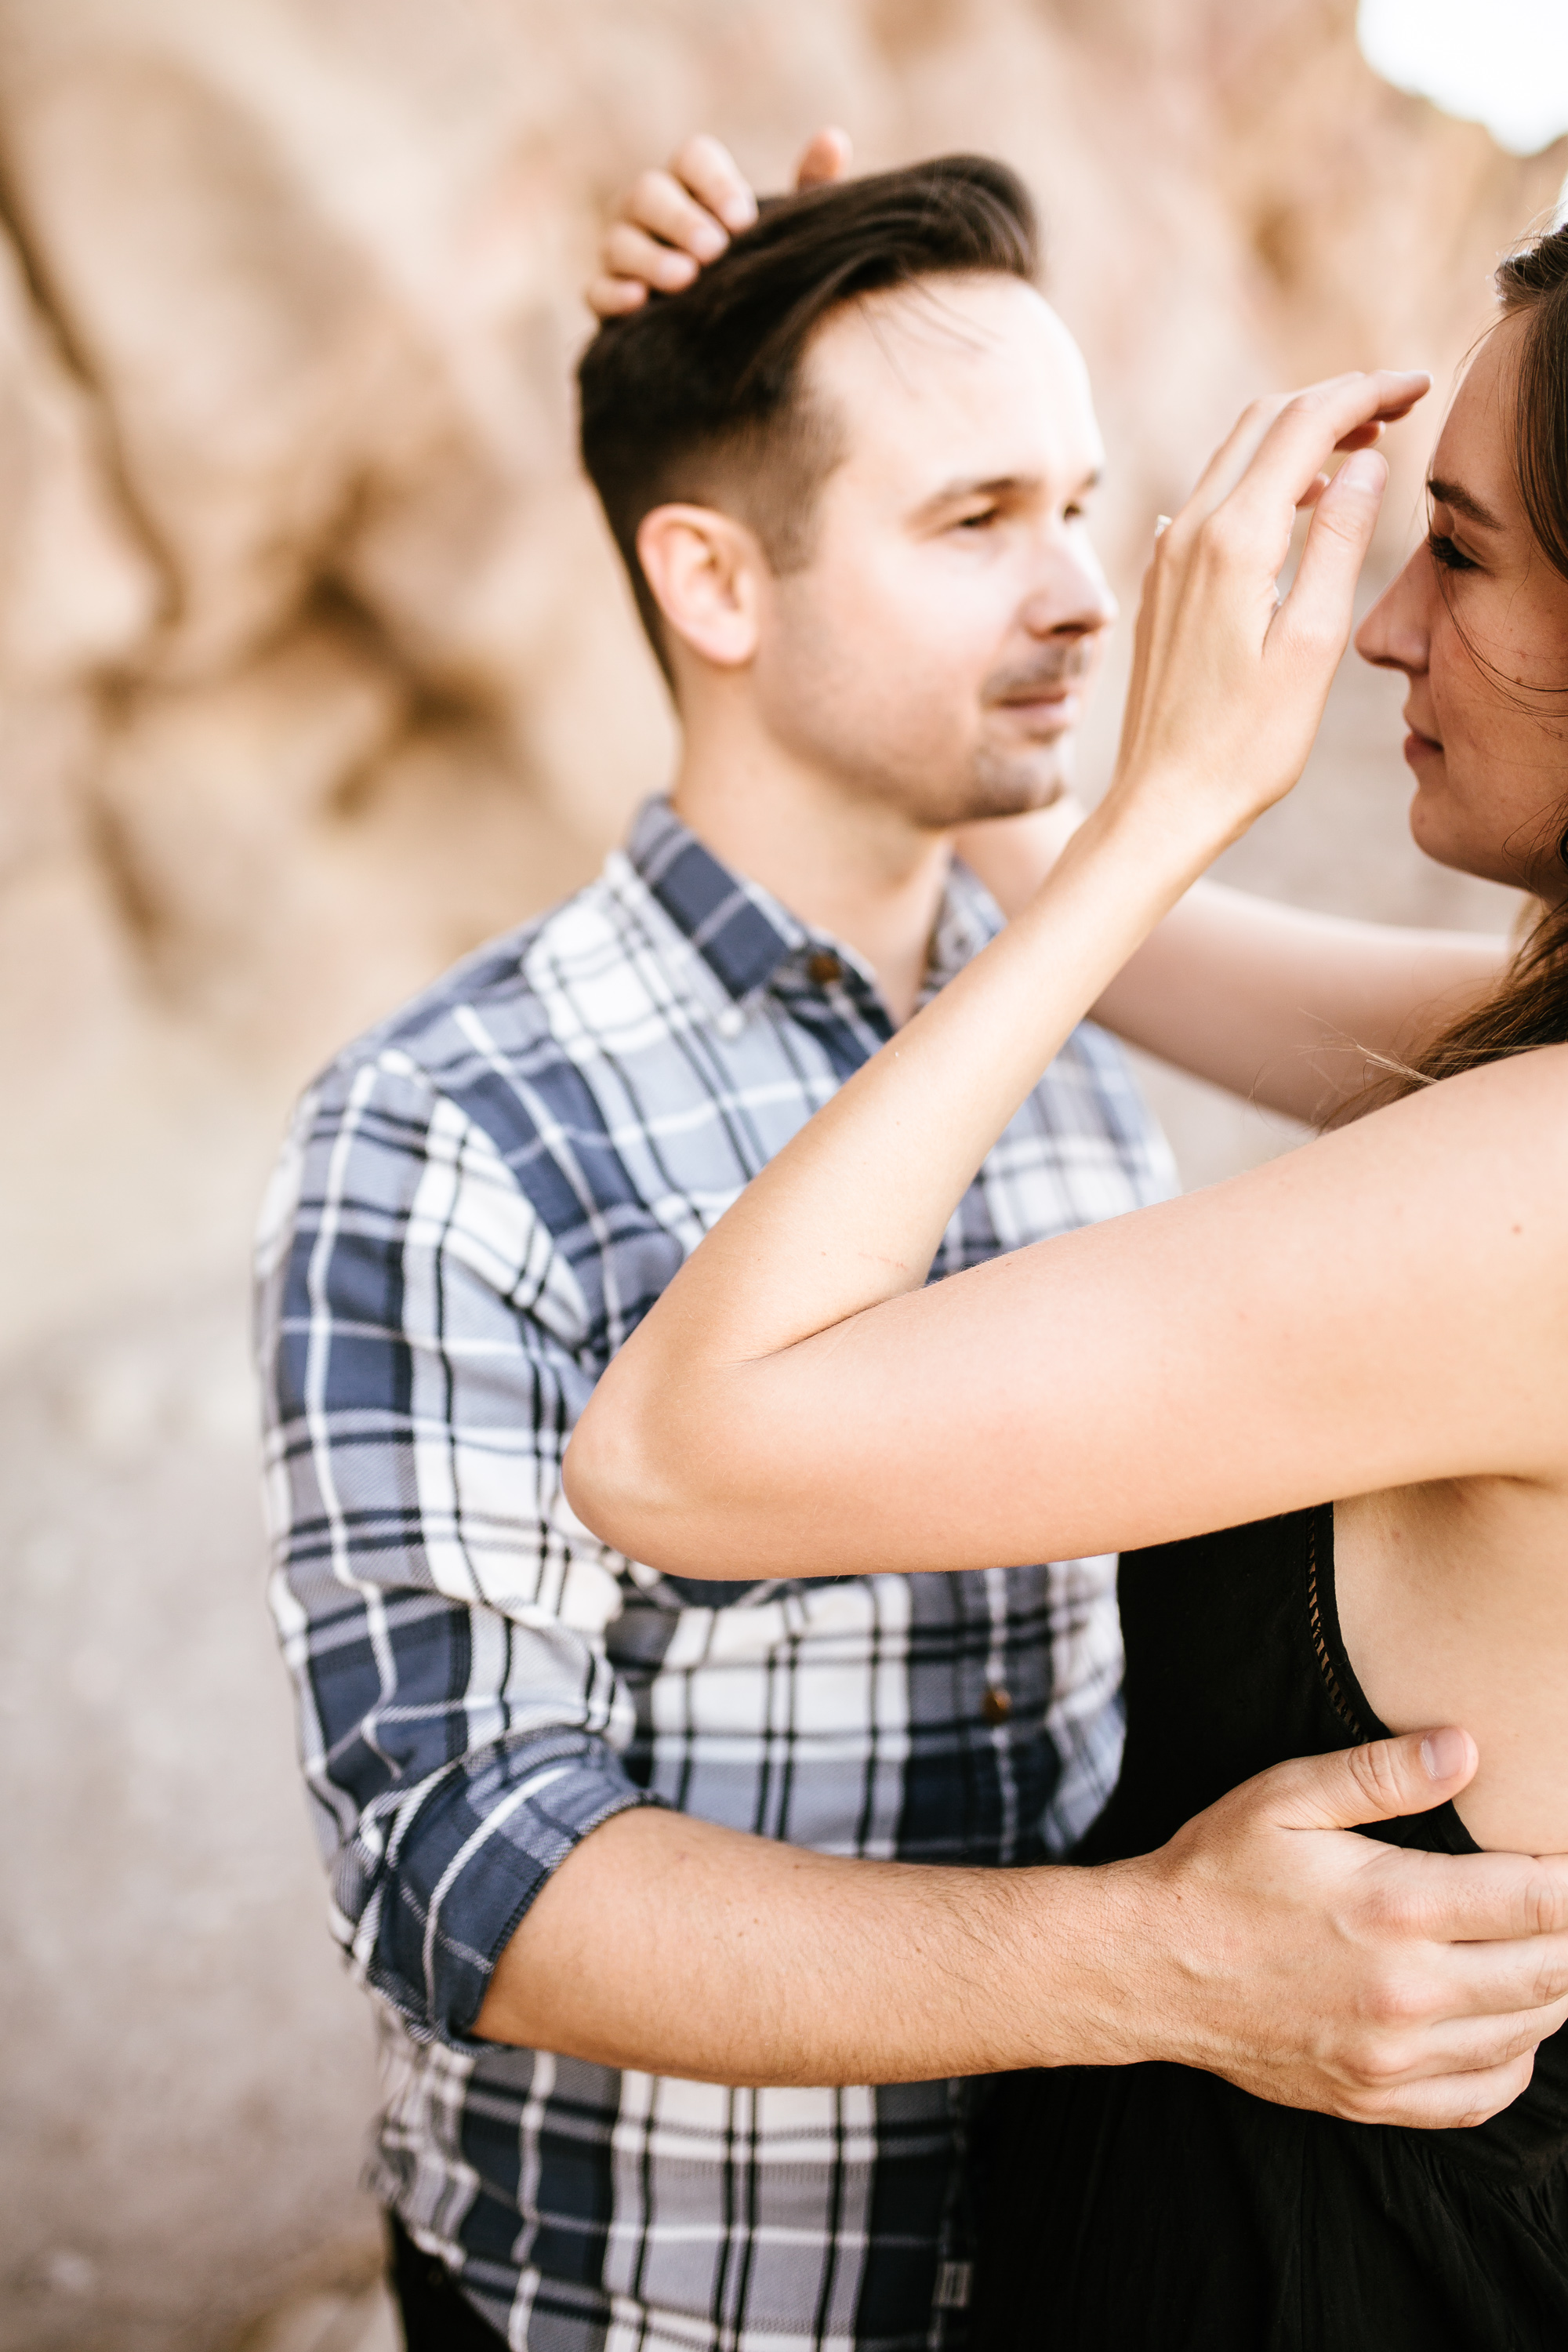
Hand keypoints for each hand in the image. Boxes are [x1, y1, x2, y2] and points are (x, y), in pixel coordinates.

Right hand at [586, 127, 852, 316]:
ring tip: (684, 279)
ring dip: (649, 258)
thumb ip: (810, 187)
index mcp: (692, 182)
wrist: (727, 338)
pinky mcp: (608, 297)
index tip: (744, 218)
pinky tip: (638, 302)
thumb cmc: (757, 267)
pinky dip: (612, 293)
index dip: (715, 183)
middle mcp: (649, 208)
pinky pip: (596, 289)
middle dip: (680, 219)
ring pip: (618, 240)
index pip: (692, 158)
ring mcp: (623, 250)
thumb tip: (834, 140)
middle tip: (713, 250)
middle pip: (648, 193)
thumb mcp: (788, 230)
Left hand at [1107, 368, 1429, 860]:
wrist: (1162, 801)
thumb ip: (1341, 542)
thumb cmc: (1245, 744)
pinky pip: (1213, 495)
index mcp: (1234, 541)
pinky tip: (1299, 500)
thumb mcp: (1314, 645)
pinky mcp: (1161, 580)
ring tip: (1362, 445)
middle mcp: (1188, 532)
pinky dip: (1265, 475)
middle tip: (1398, 406)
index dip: (1367, 392)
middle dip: (1335, 398)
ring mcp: (1166, 554)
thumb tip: (1367, 461)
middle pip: (1265, 419)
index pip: (1306, 424)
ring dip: (1299, 433)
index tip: (1418, 388)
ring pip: (1234, 453)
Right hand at [1122, 1725, 1567, 2126]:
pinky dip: (1516, 2057)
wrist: (1147, 1968)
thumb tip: (1468, 1748)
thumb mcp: (1285, 1798)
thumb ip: (1381, 1774)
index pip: (1540, 1902)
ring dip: (1556, 1988)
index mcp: (1393, 1909)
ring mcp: (1394, 2057)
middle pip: (1554, 1971)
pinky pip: (1485, 2094)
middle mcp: (1408, 1993)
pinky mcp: (1377, 2097)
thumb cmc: (1216, 1870)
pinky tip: (1507, 2016)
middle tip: (1567, 1896)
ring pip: (1530, 2034)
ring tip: (1546, 1943)